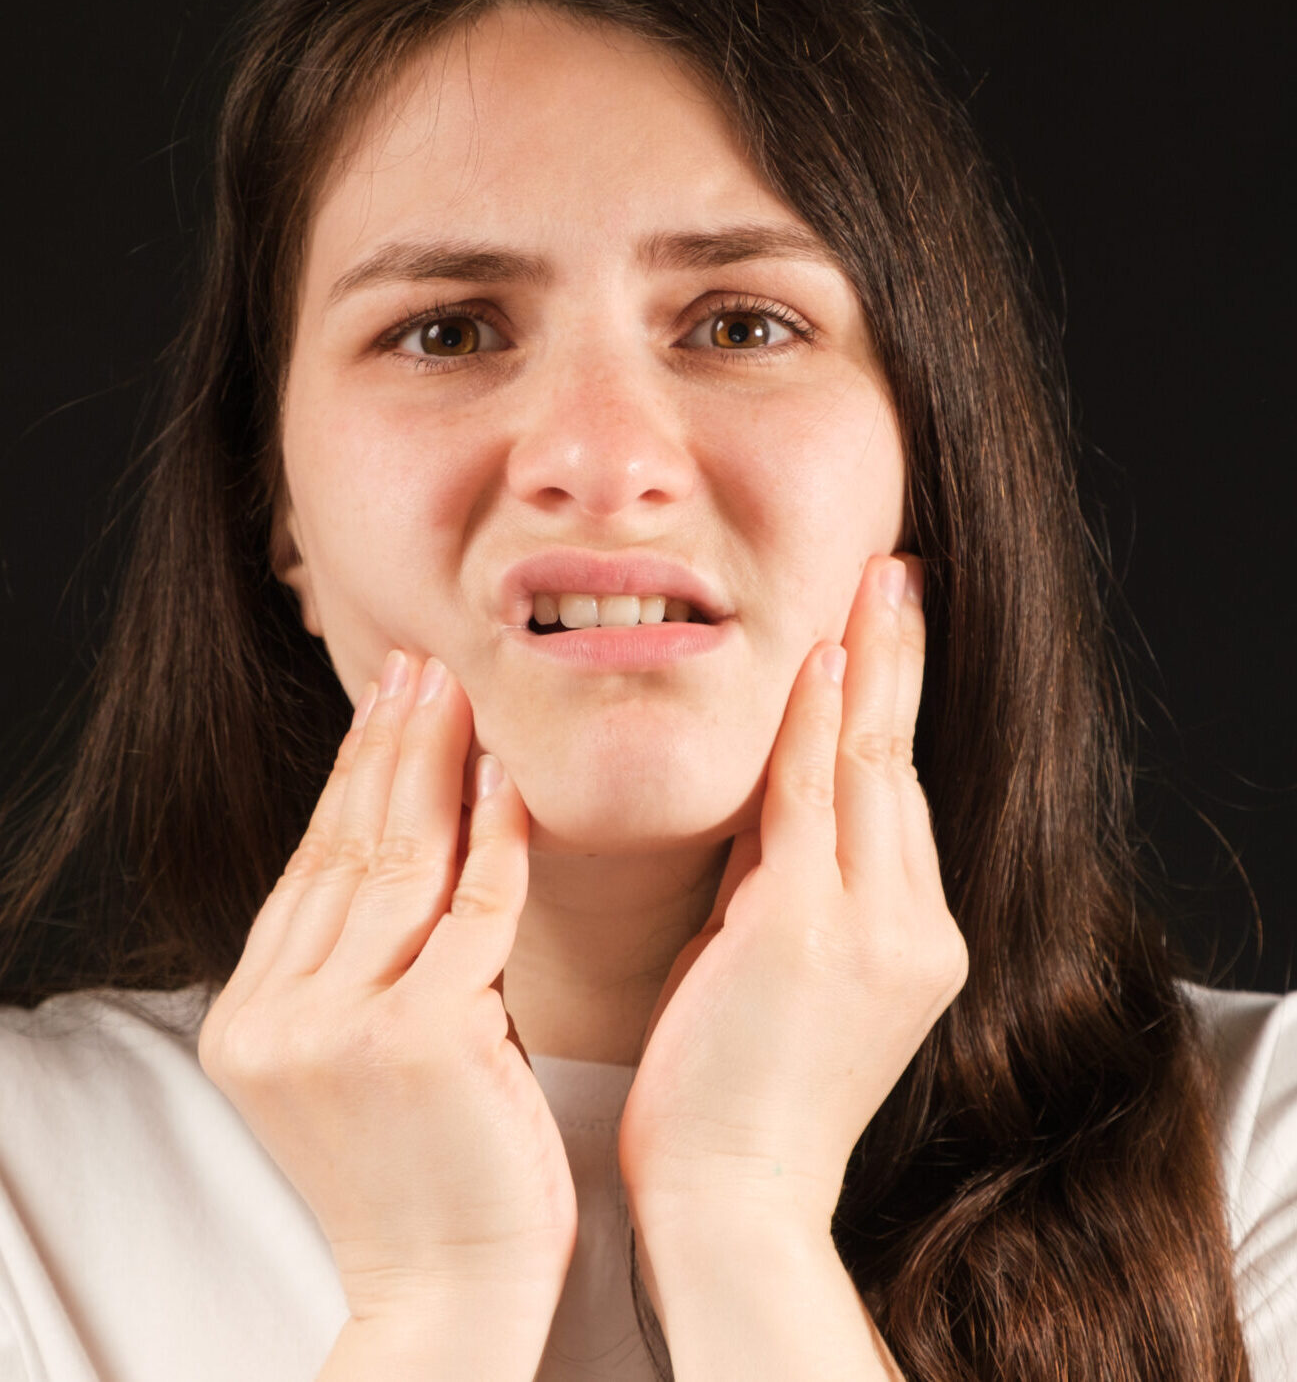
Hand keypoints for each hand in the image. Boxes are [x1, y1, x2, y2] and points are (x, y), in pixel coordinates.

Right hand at [198, 650, 577, 1327]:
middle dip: (386, 746)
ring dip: (433, 763)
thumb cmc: (431, 1173)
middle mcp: (281, 1014)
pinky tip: (509, 776)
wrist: (447, 1296)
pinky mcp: (422, 1036)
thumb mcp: (364, 1057)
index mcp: (255, 1016)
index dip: (349, 778)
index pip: (311, 868)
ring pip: (400, 861)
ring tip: (454, 692)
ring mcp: (344, 1025)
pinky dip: (496, 835)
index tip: (383, 707)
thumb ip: (365, 963)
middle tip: (415, 667)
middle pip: (346, 847)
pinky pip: (474, 906)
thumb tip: (407, 842)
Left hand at [618, 553, 966, 1241]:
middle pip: (898, 764)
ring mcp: (873, 931)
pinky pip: (808, 803)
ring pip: (869, 767)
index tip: (882, 634)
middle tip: (897, 574)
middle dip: (897, 661)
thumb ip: (779, 879)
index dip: (887, 707)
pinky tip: (823, 658)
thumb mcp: (771, 966)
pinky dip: (813, 726)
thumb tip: (763, 798)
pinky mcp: (812, 935)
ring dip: (870, 665)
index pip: (893, 797)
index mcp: (910, 940)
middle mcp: (912, 928)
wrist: (732, 1201)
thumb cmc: (731, 1089)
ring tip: (877, 584)